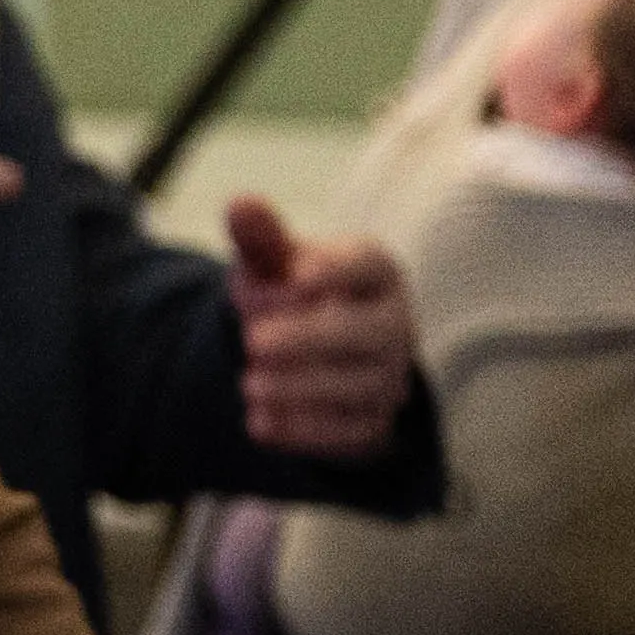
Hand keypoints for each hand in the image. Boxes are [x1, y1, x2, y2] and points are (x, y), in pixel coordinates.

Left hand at [224, 200, 414, 459]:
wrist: (308, 350)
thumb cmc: (293, 290)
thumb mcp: (272, 262)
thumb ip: (261, 238)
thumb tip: (241, 204)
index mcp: (374, 272)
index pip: (369, 264)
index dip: (335, 270)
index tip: (293, 276)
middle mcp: (393, 323)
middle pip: (370, 332)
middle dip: (311, 338)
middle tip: (253, 342)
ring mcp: (388, 374)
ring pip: (360, 386)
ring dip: (302, 388)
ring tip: (249, 384)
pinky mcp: (373, 420)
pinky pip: (350, 431)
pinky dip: (305, 430)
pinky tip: (259, 423)